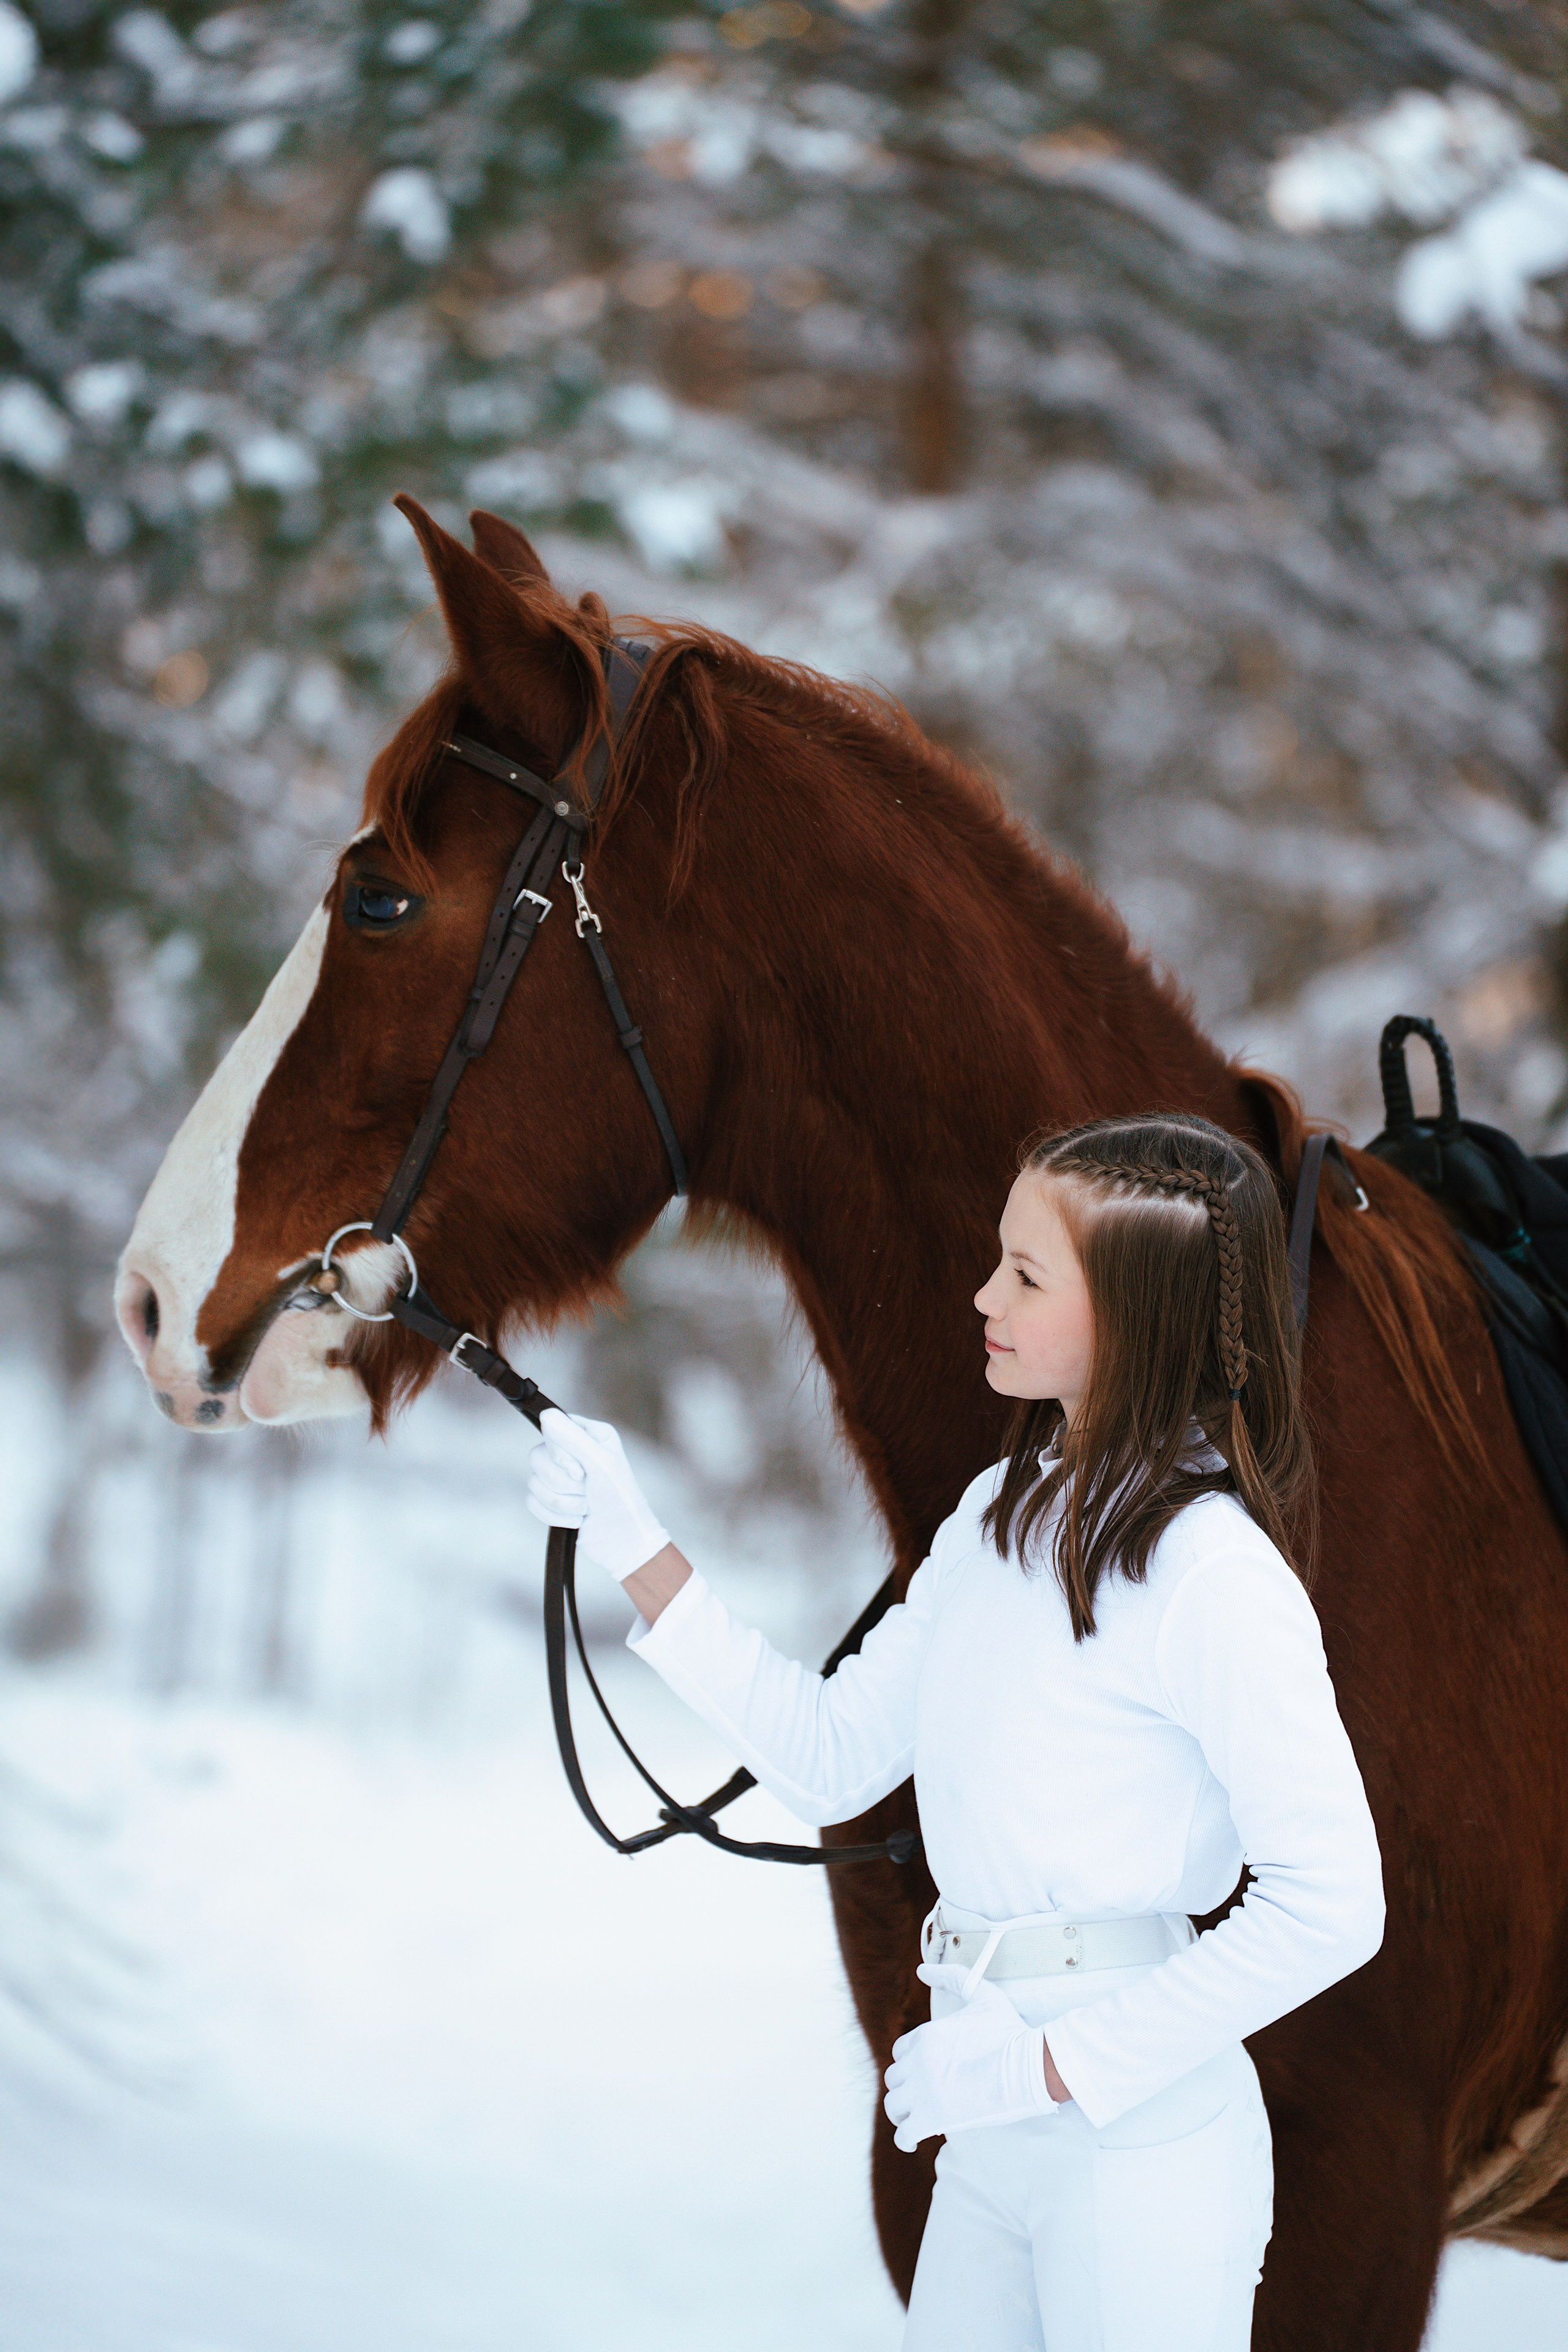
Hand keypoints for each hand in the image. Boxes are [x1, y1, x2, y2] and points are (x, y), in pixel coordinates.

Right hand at [526, 1408, 670, 1582]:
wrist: (622, 1544)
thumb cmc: (621, 1501)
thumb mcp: (601, 1465)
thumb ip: (573, 1439)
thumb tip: (546, 1413)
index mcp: (590, 1435)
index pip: (552, 1428)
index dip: (560, 1454)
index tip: (580, 1472)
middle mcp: (574, 1451)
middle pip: (537, 1457)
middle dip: (563, 1483)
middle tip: (587, 1490)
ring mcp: (561, 1476)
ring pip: (533, 1481)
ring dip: (562, 1503)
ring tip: (586, 1508)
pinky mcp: (552, 1500)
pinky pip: (532, 1502)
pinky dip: (554, 1516)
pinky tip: (576, 1520)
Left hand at [882, 1975, 1059, 2151]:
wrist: (1029, 2067)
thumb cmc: (1009, 2031)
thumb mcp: (981, 1995)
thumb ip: (951, 1976)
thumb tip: (922, 1968)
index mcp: (926, 2035)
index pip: (900, 2052)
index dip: (911, 2062)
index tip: (925, 2071)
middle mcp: (918, 2062)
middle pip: (894, 2079)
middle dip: (906, 2087)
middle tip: (923, 2096)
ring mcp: (923, 2091)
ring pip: (894, 2106)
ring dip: (902, 2112)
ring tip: (915, 2118)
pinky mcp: (933, 2118)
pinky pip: (904, 2133)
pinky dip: (905, 2139)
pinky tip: (913, 2140)